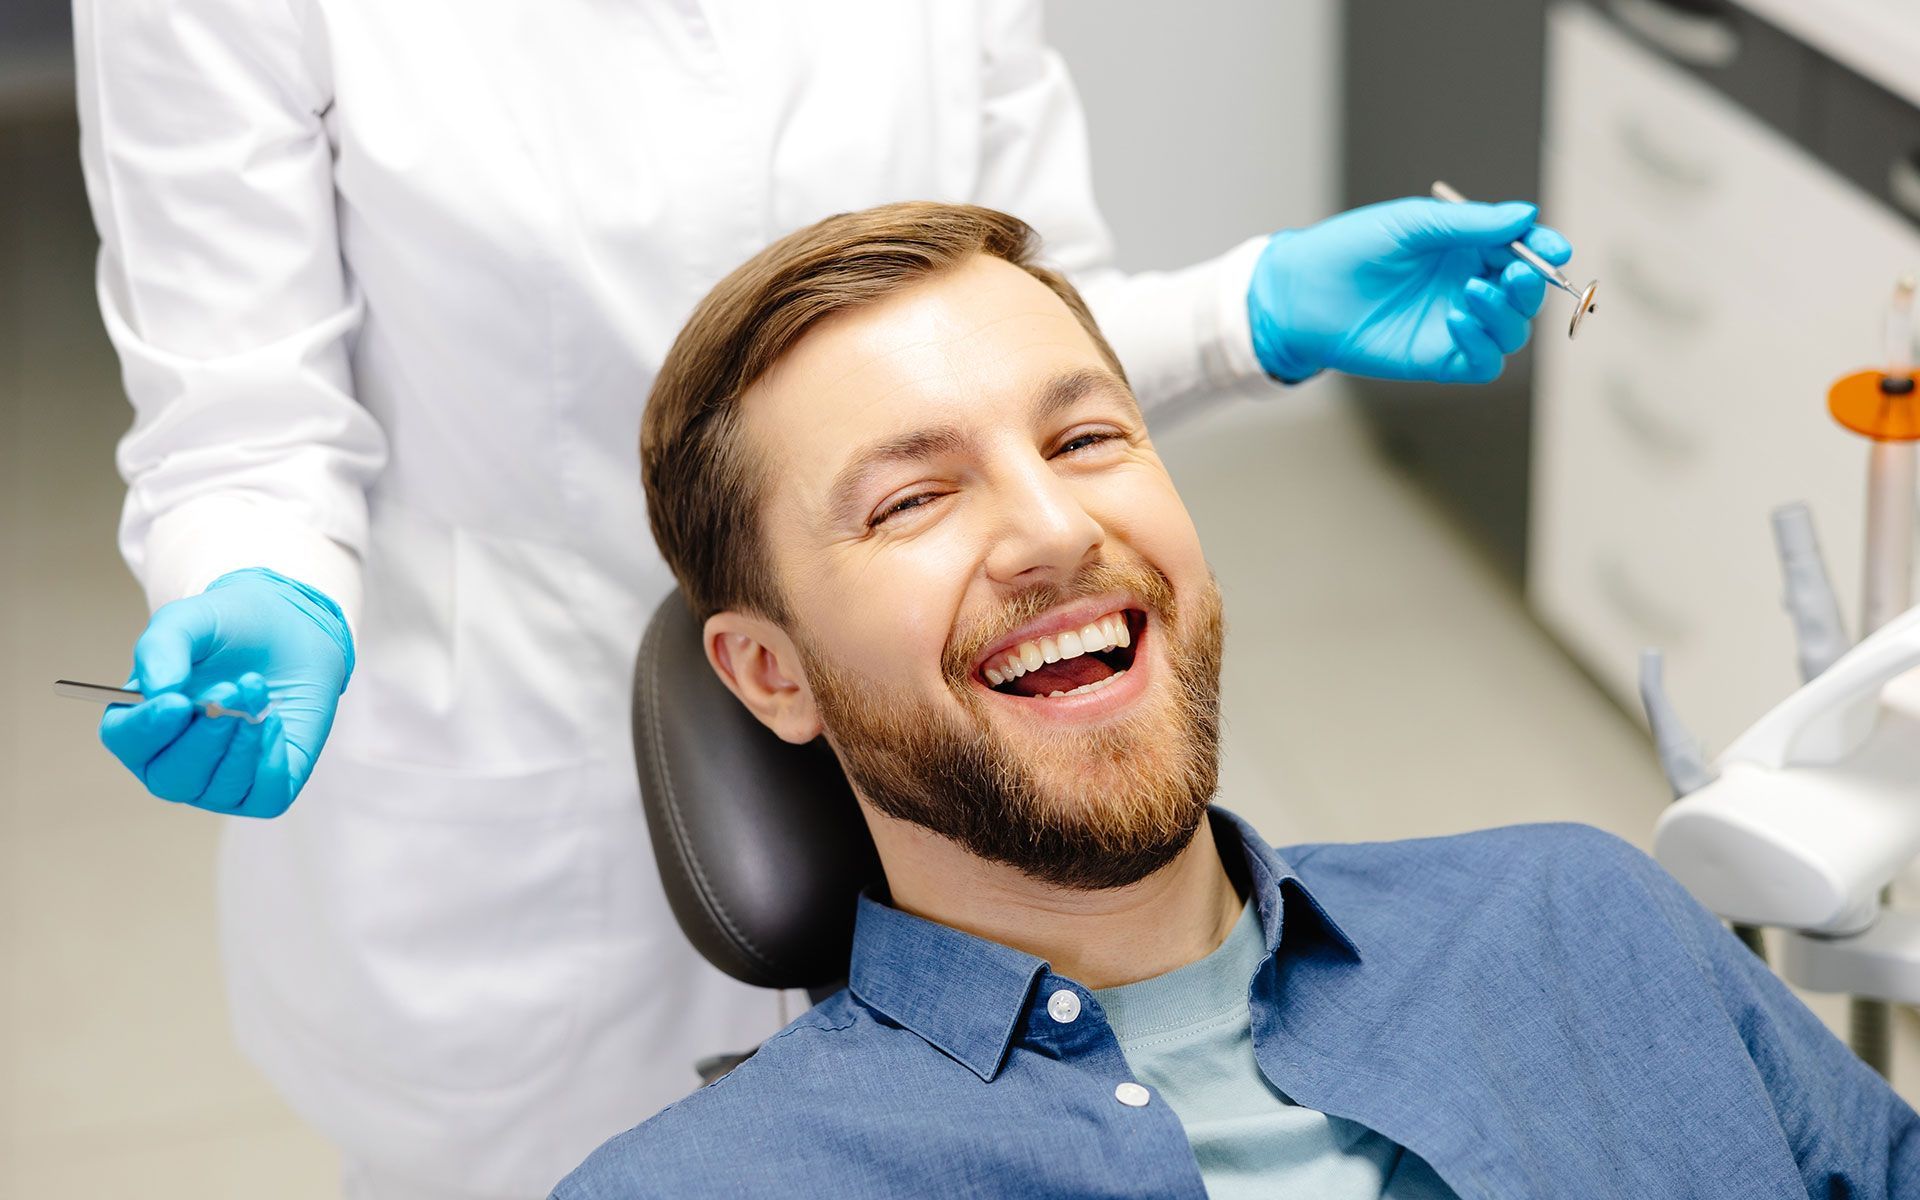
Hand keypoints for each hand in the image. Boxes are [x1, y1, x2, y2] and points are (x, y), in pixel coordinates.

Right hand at [99, 568, 353, 816]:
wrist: (290, 628)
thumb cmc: (229, 628)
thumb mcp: (190, 620)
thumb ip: (162, 647)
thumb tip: (158, 690)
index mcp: (141, 721)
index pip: (126, 742)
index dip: (147, 729)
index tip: (177, 702)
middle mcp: (173, 760)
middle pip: (172, 778)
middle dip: (205, 736)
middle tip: (231, 690)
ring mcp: (218, 780)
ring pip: (218, 790)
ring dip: (242, 743)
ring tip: (256, 690)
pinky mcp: (265, 785)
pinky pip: (266, 796)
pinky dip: (272, 761)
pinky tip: (274, 719)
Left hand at [1247, 197, 1572, 384]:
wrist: (1303, 293)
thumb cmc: (1351, 249)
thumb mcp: (1412, 224)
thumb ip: (1469, 224)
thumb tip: (1526, 215)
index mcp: (1467, 248)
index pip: (1523, 250)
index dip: (1544, 249)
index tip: (1555, 249)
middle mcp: (1469, 287)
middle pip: (1524, 294)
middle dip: (1529, 284)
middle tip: (1513, 274)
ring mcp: (1457, 325)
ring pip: (1512, 331)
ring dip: (1505, 314)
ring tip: (1471, 294)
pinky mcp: (1440, 359)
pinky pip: (1484, 363)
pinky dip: (1483, 345)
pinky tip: (1456, 320)